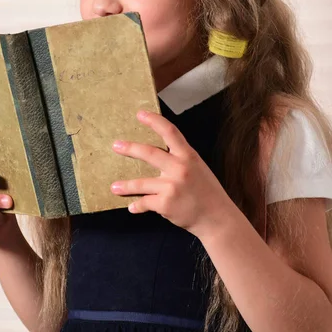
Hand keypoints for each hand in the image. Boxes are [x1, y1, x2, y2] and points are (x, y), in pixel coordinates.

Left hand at [110, 110, 232, 236]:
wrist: (217, 218)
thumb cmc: (207, 191)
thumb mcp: (197, 168)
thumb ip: (180, 159)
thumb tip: (157, 155)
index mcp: (188, 156)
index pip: (170, 132)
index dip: (154, 121)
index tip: (140, 114)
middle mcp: (179, 168)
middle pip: (149, 153)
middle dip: (130, 149)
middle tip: (116, 145)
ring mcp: (172, 187)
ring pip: (141, 183)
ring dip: (126, 185)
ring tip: (114, 187)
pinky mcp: (166, 204)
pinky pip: (145, 203)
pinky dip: (138, 206)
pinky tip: (133, 207)